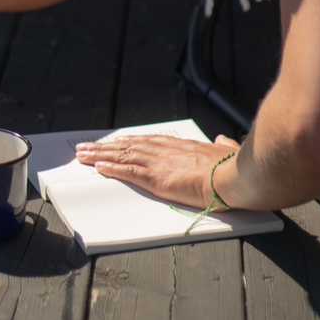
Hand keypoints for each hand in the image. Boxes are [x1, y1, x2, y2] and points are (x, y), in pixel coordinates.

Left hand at [75, 134, 240, 209]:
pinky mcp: (158, 179)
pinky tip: (99, 167)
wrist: (236, 176)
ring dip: (100, 155)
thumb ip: (221, 147)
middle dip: (105, 147)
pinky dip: (112, 169)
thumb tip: (222, 140)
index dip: (128, 141)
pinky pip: (129, 172)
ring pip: (123, 156)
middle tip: (86, 147)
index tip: (114, 141)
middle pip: (128, 146)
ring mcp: (160, 164)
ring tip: (83, 155)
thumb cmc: (235, 167)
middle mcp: (166, 151)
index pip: (147, 142)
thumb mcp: (227, 152)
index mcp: (181, 147)